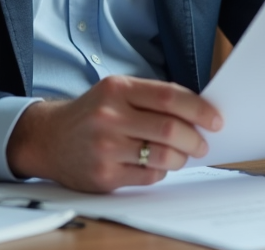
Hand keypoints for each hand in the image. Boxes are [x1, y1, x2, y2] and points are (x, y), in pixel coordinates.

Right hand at [6, 75, 222, 191]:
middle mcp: (109, 116)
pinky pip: (149, 176)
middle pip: (170, 128)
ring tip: (181, 155)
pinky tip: (156, 165)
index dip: (199, 109)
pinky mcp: (104, 175)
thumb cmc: (91, 113)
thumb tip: (198, 112)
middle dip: (195, 139)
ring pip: (163, 156)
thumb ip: (151, 98)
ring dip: (181, 157)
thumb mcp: (115, 91)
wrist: (48, 138)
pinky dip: (161, 171)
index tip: (215, 119)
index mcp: (117, 89)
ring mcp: (106, 147)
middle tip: (202, 143)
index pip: (169, 97)